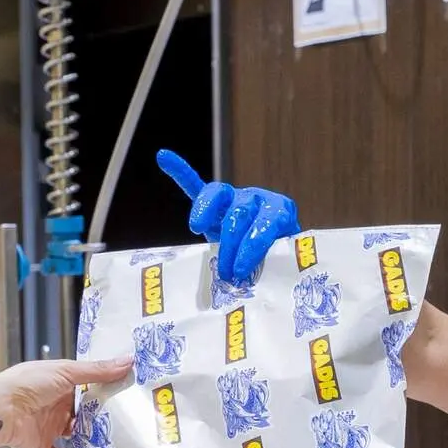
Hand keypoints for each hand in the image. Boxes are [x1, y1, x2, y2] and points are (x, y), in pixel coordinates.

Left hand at [0, 357, 132, 447]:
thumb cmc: (27, 384)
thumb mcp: (67, 372)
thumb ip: (98, 371)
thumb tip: (128, 362)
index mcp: (61, 385)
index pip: (89, 390)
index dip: (107, 393)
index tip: (128, 398)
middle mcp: (56, 406)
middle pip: (84, 415)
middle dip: (102, 421)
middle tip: (126, 425)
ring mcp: (49, 427)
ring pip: (75, 437)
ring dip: (90, 441)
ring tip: (112, 445)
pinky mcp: (42, 446)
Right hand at [156, 149, 300, 282]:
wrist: (276, 245)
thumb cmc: (279, 256)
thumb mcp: (283, 261)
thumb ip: (275, 266)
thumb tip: (267, 289)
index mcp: (280, 212)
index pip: (266, 224)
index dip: (253, 246)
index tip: (242, 269)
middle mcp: (257, 199)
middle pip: (239, 214)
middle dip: (231, 245)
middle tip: (226, 273)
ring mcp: (235, 196)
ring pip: (218, 195)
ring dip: (205, 213)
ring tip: (196, 228)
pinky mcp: (216, 201)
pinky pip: (196, 185)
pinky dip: (181, 172)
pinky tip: (164, 158)